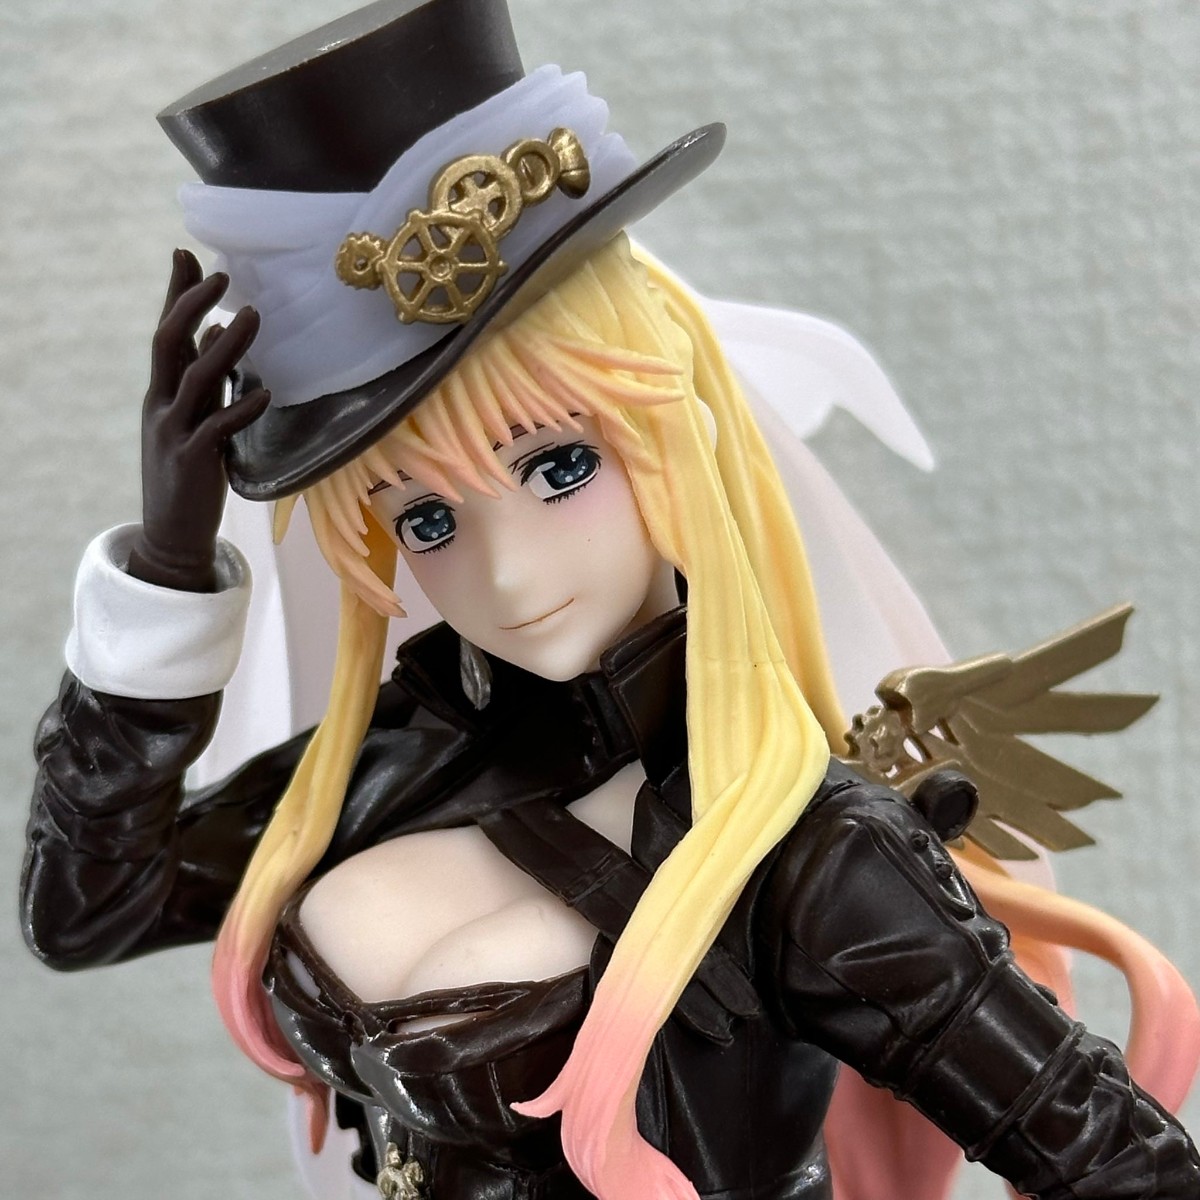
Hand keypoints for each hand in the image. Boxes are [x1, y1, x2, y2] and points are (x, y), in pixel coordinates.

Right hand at [128, 249, 270, 590]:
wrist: (172, 532)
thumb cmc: (189, 472)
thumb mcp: (194, 417)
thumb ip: (204, 378)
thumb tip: (215, 331)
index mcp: (163, 393)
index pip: (166, 333)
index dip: (175, 294)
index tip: (185, 254)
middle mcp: (162, 405)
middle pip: (168, 342)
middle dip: (191, 304)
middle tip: (221, 273)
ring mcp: (175, 432)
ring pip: (196, 379)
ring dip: (224, 347)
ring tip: (252, 318)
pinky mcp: (193, 461)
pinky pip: (216, 428)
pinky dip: (240, 408)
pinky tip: (264, 394)